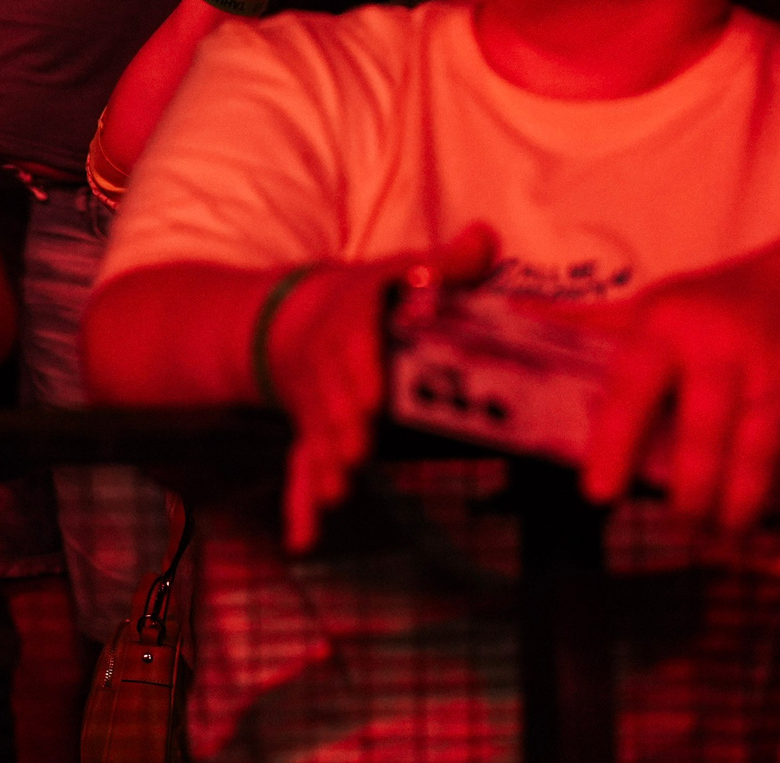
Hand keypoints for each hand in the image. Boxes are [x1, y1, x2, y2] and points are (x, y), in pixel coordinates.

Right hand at [269, 225, 496, 551]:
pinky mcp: (311, 433)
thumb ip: (445, 263)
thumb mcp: (400, 269)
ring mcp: (316, 403)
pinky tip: (303, 541)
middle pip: (332, 395)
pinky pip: (299, 467)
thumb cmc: (366, 299)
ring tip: (338, 490)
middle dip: (343, 423)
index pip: (352, 339)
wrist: (294, 317)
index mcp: (351, 319)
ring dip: (323, 462)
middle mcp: (328, 364)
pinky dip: (299, 504)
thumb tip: (486, 238)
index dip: (359, 367)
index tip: (372, 396)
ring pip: (315, 433)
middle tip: (359, 449)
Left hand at [577, 251, 779, 534]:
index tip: (599, 494)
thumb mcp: (653, 306)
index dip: (615, 442)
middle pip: (704, 438)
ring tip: (722, 533)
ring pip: (758, 456)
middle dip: (690, 495)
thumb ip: (589, 325)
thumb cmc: (715, 308)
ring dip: (739, 508)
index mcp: (667, 325)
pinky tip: (768, 512)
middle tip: (679, 527)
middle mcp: (723, 344)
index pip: (634, 387)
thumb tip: (514, 315)